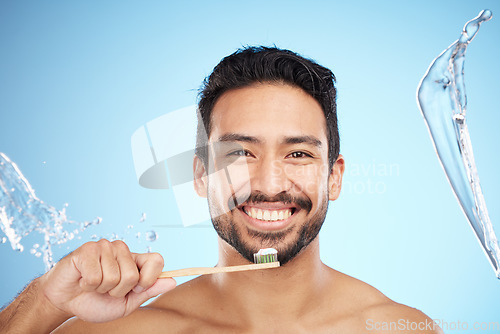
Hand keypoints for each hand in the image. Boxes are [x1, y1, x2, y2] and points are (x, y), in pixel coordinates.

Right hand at [38, 239, 175, 322]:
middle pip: (133, 275)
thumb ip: (149, 291)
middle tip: (105, 289)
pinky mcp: (87, 249)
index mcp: (135, 260)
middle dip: (118, 291)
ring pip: (113, 276)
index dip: (149, 279)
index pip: (157, 260)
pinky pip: (96, 275)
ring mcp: (105, 247)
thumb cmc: (96, 302)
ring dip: (102, 288)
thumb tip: (173, 281)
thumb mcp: (127, 303)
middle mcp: (122, 249)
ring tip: (93, 284)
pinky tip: (83, 279)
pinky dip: (88, 285)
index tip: (137, 289)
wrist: (65, 302)